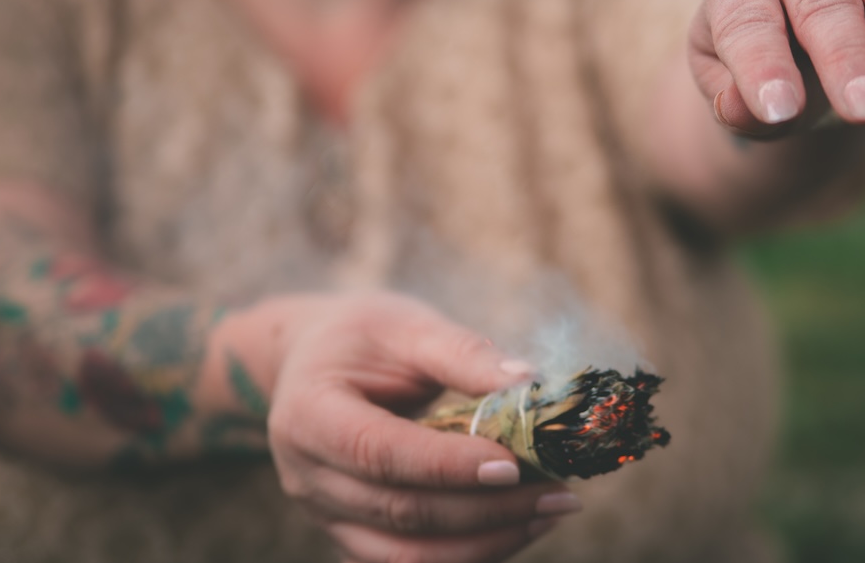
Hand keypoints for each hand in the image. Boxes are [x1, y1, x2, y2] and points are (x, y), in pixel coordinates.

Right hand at [268, 294, 579, 562]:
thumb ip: (462, 353)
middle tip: (558, 491)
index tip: (514, 464)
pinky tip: (519, 525)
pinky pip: (410, 561)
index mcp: (309, 414)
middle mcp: (307, 475)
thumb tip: (527, 382)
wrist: (312, 360)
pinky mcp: (352, 534)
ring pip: (406, 555)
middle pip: (400, 512)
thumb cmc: (363, 336)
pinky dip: (469, 553)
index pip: (378, 452)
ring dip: (486, 543)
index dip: (446, 465)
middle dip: (486, 510)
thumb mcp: (407, 325)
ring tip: (549, 511)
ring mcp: (325, 513)